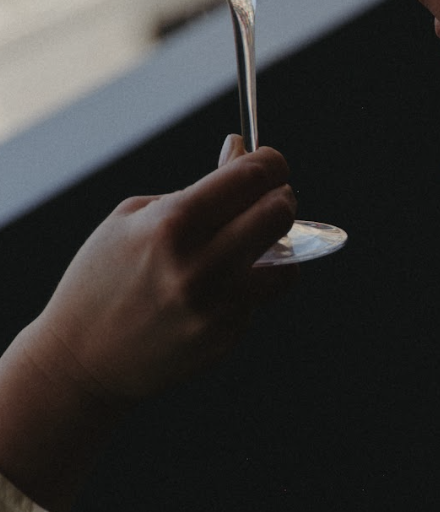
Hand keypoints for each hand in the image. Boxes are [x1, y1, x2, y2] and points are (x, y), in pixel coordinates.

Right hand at [20, 138, 297, 407]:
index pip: (250, 177)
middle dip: (281, 196)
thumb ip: (197, 186)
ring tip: (249, 243)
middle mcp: (200, 266)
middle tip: (270, 196)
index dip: (270, 162)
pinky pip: (260, 298)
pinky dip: (249, 283)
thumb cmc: (102, 277)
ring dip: (277, 245)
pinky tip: (217, 286)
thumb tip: (242, 150)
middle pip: (279, 212)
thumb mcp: (134, 217)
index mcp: (171, 225)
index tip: (270, 162)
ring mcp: (217, 307)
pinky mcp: (225, 338)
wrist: (80, 360)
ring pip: (287, 261)